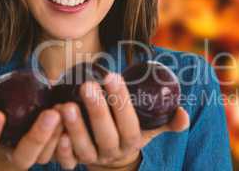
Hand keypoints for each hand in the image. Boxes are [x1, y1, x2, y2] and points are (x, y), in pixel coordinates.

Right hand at [0, 84, 62, 170]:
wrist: (11, 139)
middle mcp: (11, 157)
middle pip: (24, 155)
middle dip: (38, 136)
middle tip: (51, 114)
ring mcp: (33, 159)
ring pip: (45, 156)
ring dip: (58, 136)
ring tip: (66, 112)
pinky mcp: (51, 158)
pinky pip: (62, 156)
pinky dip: (70, 141)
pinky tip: (78, 121)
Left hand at [54, 73, 189, 169]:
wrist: (113, 161)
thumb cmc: (131, 133)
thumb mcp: (152, 129)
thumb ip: (168, 121)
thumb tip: (183, 113)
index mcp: (133, 141)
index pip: (129, 122)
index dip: (121, 101)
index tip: (113, 76)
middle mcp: (113, 152)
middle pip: (106, 134)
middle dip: (97, 110)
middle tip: (87, 85)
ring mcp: (93, 159)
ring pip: (84, 147)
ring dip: (75, 127)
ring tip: (65, 105)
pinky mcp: (75, 162)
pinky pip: (67, 159)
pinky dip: (61, 146)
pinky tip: (55, 130)